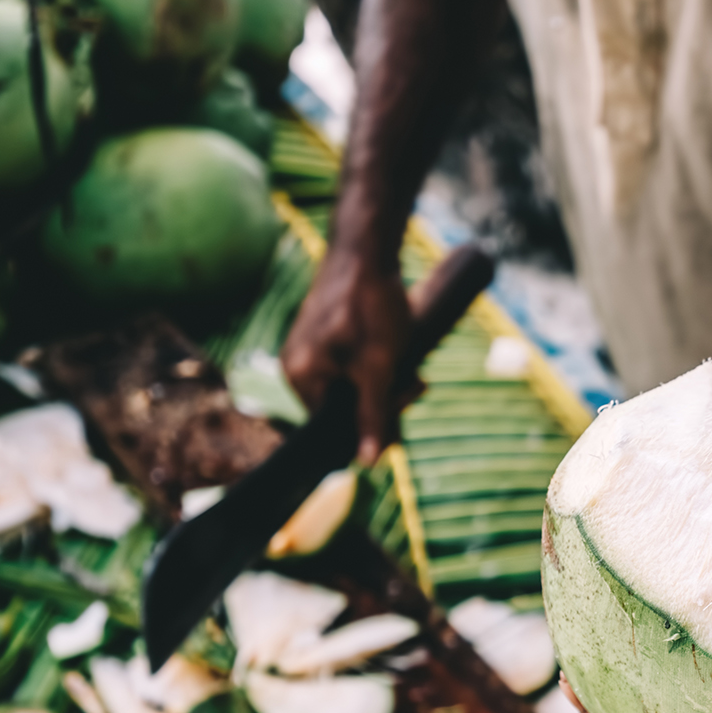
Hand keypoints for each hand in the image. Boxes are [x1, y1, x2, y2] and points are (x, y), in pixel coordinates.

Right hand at [282, 247, 415, 464]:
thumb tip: (366, 463)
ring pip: (352, 387)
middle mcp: (295, 367)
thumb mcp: (379, 368)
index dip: (372, 426)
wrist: (368, 249)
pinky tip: (398, 350)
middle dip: (384, 401)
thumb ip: (372, 416)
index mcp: (300, 378)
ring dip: (386, 383)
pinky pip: (350, 367)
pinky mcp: (323, 336)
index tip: (402, 405)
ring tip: (412, 367)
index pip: (332, 430)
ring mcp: (308, 350)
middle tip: (416, 383)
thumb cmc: (372, 306)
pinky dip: (376, 366)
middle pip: (343, 409)